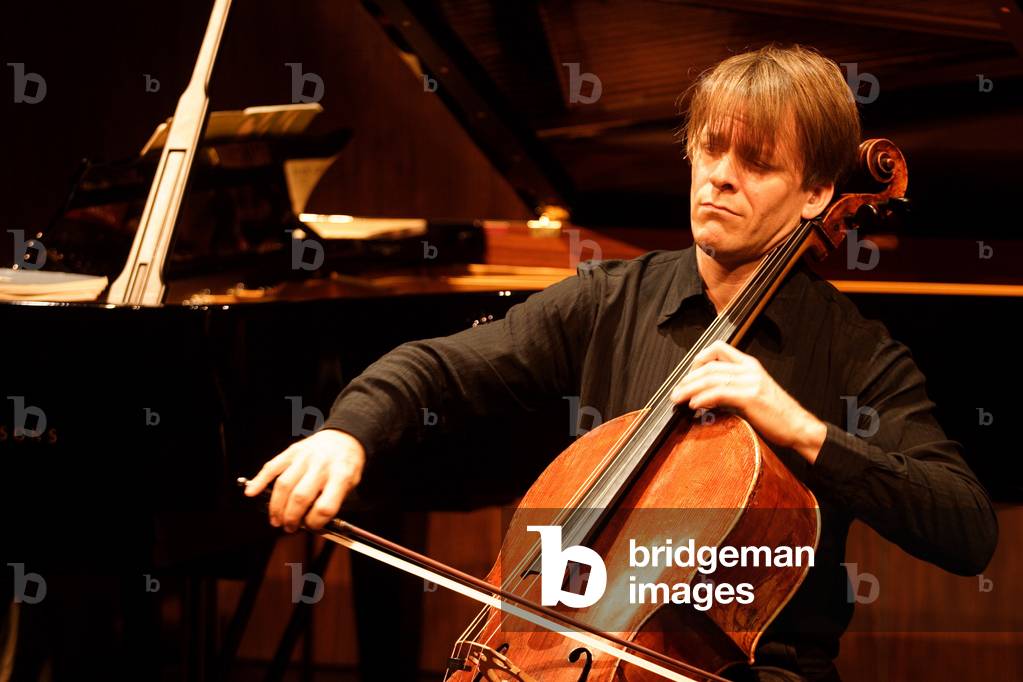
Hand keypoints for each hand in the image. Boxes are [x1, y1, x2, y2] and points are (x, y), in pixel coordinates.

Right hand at [244, 429, 364, 531]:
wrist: (344, 438)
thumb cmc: (346, 465)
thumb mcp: (351, 485)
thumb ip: (333, 502)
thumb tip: (310, 523)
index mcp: (341, 475)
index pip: (325, 506)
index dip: (315, 522)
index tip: (311, 527)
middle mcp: (322, 465)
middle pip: (300, 497)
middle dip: (291, 518)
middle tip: (289, 527)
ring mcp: (305, 457)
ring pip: (284, 485)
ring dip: (276, 507)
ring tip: (276, 520)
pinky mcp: (292, 451)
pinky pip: (272, 467)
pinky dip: (259, 480)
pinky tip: (252, 492)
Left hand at [669, 340, 826, 462]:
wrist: (798, 427)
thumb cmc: (775, 414)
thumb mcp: (752, 393)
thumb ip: (732, 388)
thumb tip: (704, 395)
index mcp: (750, 364)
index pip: (719, 348)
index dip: (698, 359)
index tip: (688, 375)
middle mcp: (749, 369)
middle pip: (709, 366)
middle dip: (687, 379)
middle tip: (675, 392)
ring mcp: (751, 381)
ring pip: (711, 378)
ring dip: (690, 389)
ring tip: (678, 399)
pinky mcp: (751, 397)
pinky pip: (720, 392)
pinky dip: (703, 398)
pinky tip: (694, 404)